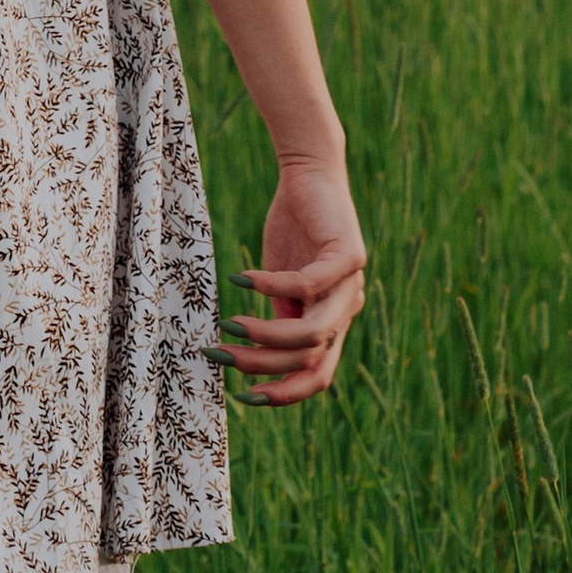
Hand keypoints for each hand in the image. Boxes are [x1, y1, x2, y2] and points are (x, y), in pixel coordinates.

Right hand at [221, 159, 365, 406]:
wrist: (311, 174)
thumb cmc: (293, 229)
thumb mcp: (280, 284)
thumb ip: (280, 318)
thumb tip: (260, 354)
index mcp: (333, 321)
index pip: (317, 376)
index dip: (283, 394)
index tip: (242, 398)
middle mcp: (348, 308)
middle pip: (310, 360)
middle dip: (261, 365)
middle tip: (220, 353)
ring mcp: (352, 284)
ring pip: (313, 333)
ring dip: (265, 336)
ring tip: (229, 324)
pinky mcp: (348, 256)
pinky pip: (306, 286)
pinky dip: (269, 287)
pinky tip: (241, 279)